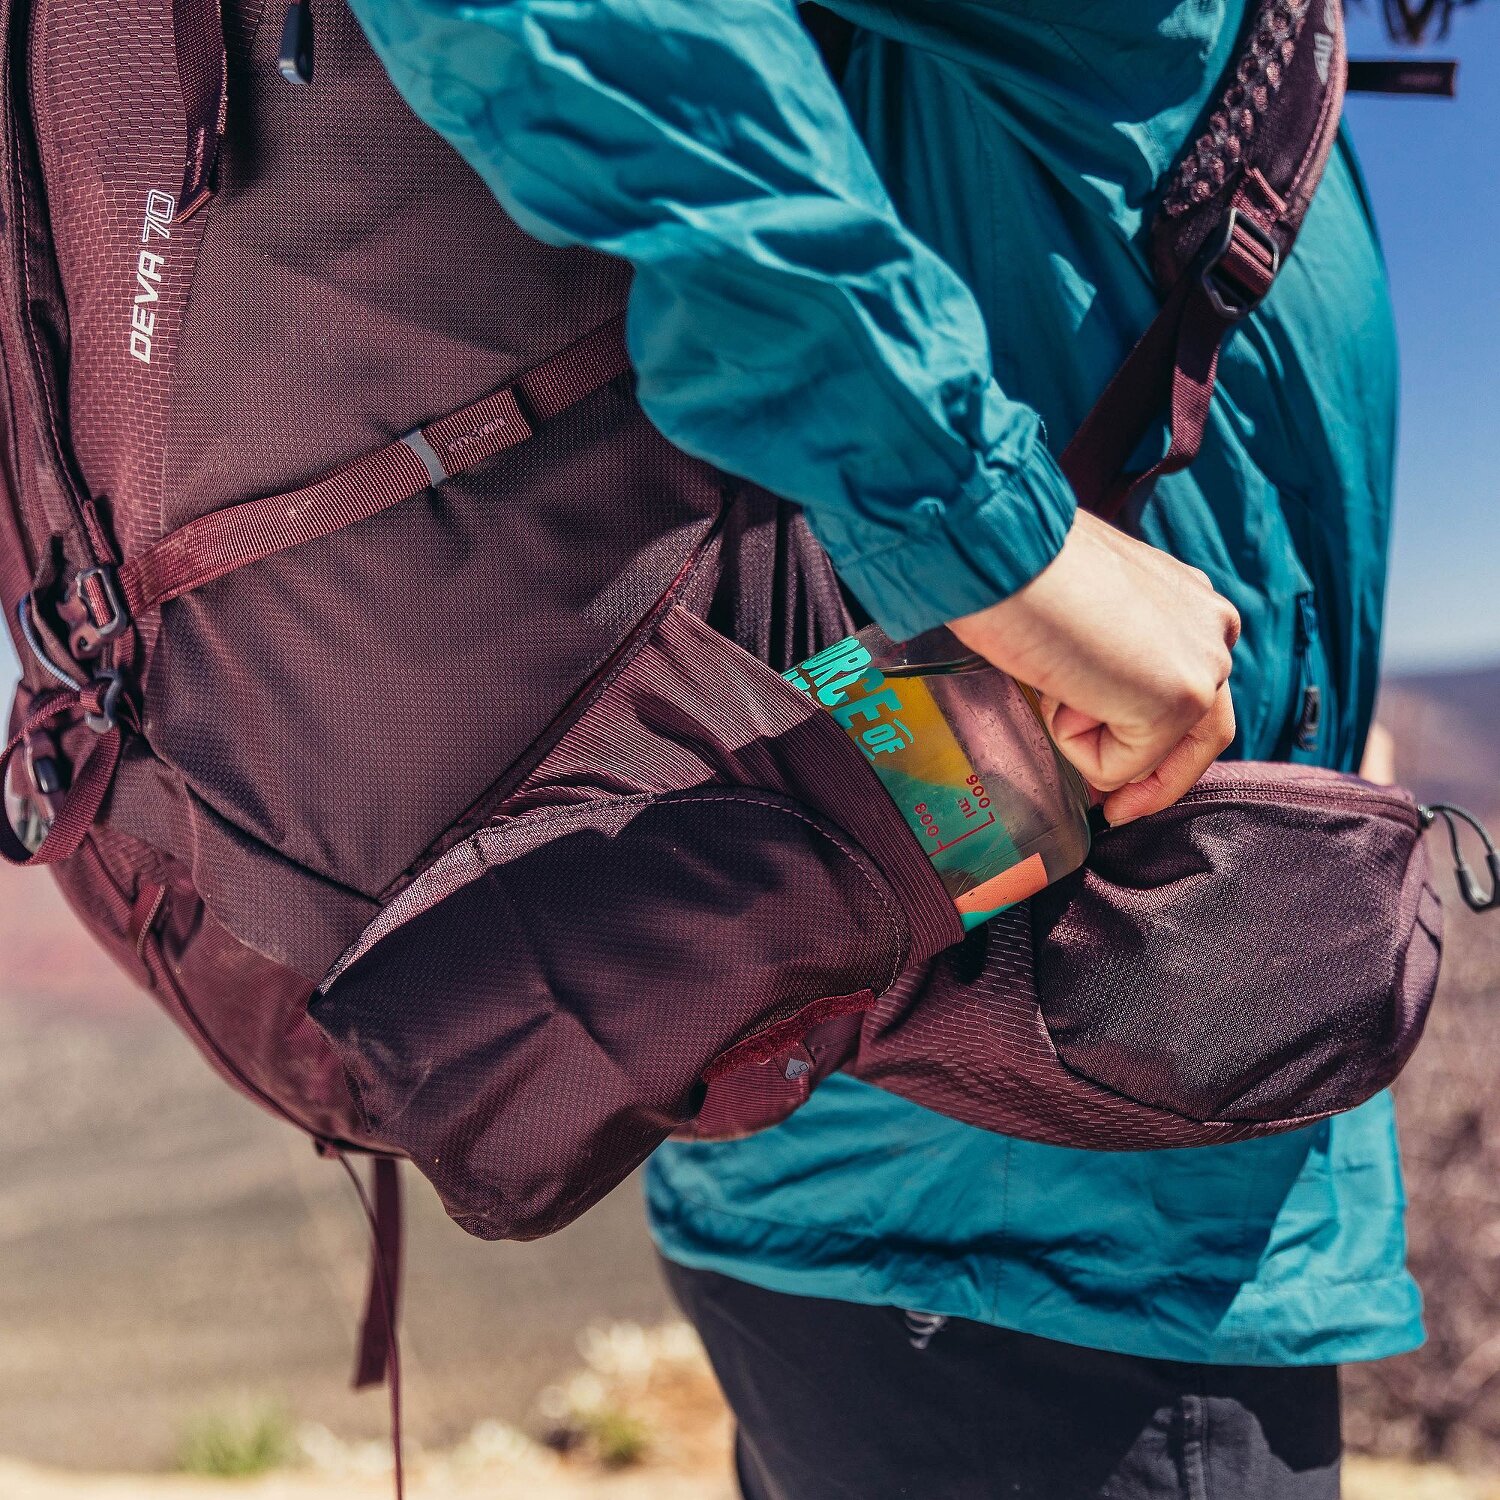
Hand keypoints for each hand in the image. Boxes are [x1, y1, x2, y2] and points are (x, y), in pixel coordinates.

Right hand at [948, 510, 1240, 824]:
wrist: (1008, 551)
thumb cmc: (1020, 569)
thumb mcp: (1079, 615)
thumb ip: (1105, 661)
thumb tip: (1095, 728)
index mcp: (1190, 600)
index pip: (1195, 692)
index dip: (1157, 743)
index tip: (1118, 781)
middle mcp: (1213, 627)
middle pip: (1203, 734)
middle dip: (1154, 779)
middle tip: (1112, 811)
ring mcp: (1204, 665)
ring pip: (1156, 751)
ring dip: (1097, 745)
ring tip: (1055, 695)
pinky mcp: (1180, 701)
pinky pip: (1120, 765)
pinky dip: (1076, 745)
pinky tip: (1057, 686)